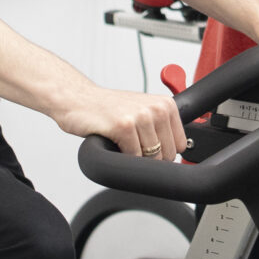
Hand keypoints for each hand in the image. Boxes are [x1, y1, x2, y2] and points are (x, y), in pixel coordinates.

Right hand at [54, 81, 187, 160]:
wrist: (78, 100)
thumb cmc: (109, 109)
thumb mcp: (142, 111)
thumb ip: (161, 128)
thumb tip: (175, 155)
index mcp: (165, 105)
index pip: (180, 145)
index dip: (164, 152)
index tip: (150, 148)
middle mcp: (156, 108)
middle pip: (167, 154)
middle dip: (150, 158)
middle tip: (132, 146)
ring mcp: (140, 117)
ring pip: (151, 157)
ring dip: (135, 158)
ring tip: (122, 143)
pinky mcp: (124, 126)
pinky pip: (133, 157)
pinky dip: (123, 157)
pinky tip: (113, 143)